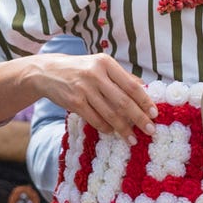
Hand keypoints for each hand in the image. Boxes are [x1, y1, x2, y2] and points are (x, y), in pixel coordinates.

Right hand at [0, 52, 158, 143]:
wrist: (47, 72)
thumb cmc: (81, 69)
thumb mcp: (100, 66)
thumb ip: (121, 77)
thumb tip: (145, 90)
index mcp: (106, 63)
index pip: (131, 85)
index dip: (145, 101)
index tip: (155, 113)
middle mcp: (96, 74)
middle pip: (123, 101)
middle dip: (139, 118)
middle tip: (150, 130)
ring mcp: (84, 88)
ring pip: (110, 113)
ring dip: (123, 129)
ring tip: (132, 139)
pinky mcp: (74, 101)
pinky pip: (95, 119)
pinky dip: (106, 128)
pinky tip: (112, 132)